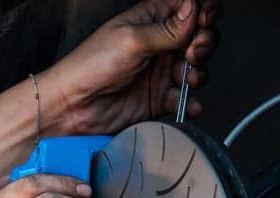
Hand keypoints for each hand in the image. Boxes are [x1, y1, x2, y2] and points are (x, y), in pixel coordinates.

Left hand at [41, 0, 221, 134]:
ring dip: (199, 72)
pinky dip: (191, 102)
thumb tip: (193, 11)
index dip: (202, 11)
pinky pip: (184, 99)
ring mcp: (160, 72)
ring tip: (187, 78)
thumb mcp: (132, 39)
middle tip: (192, 52)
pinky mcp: (159, 99)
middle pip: (199, 37)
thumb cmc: (91, 66)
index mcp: (151, 20)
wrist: (74, 107)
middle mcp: (159, 44)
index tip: (205, 19)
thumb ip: (167, 29)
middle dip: (204, 42)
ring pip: (196, 68)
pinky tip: (188, 103)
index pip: (188, 8)